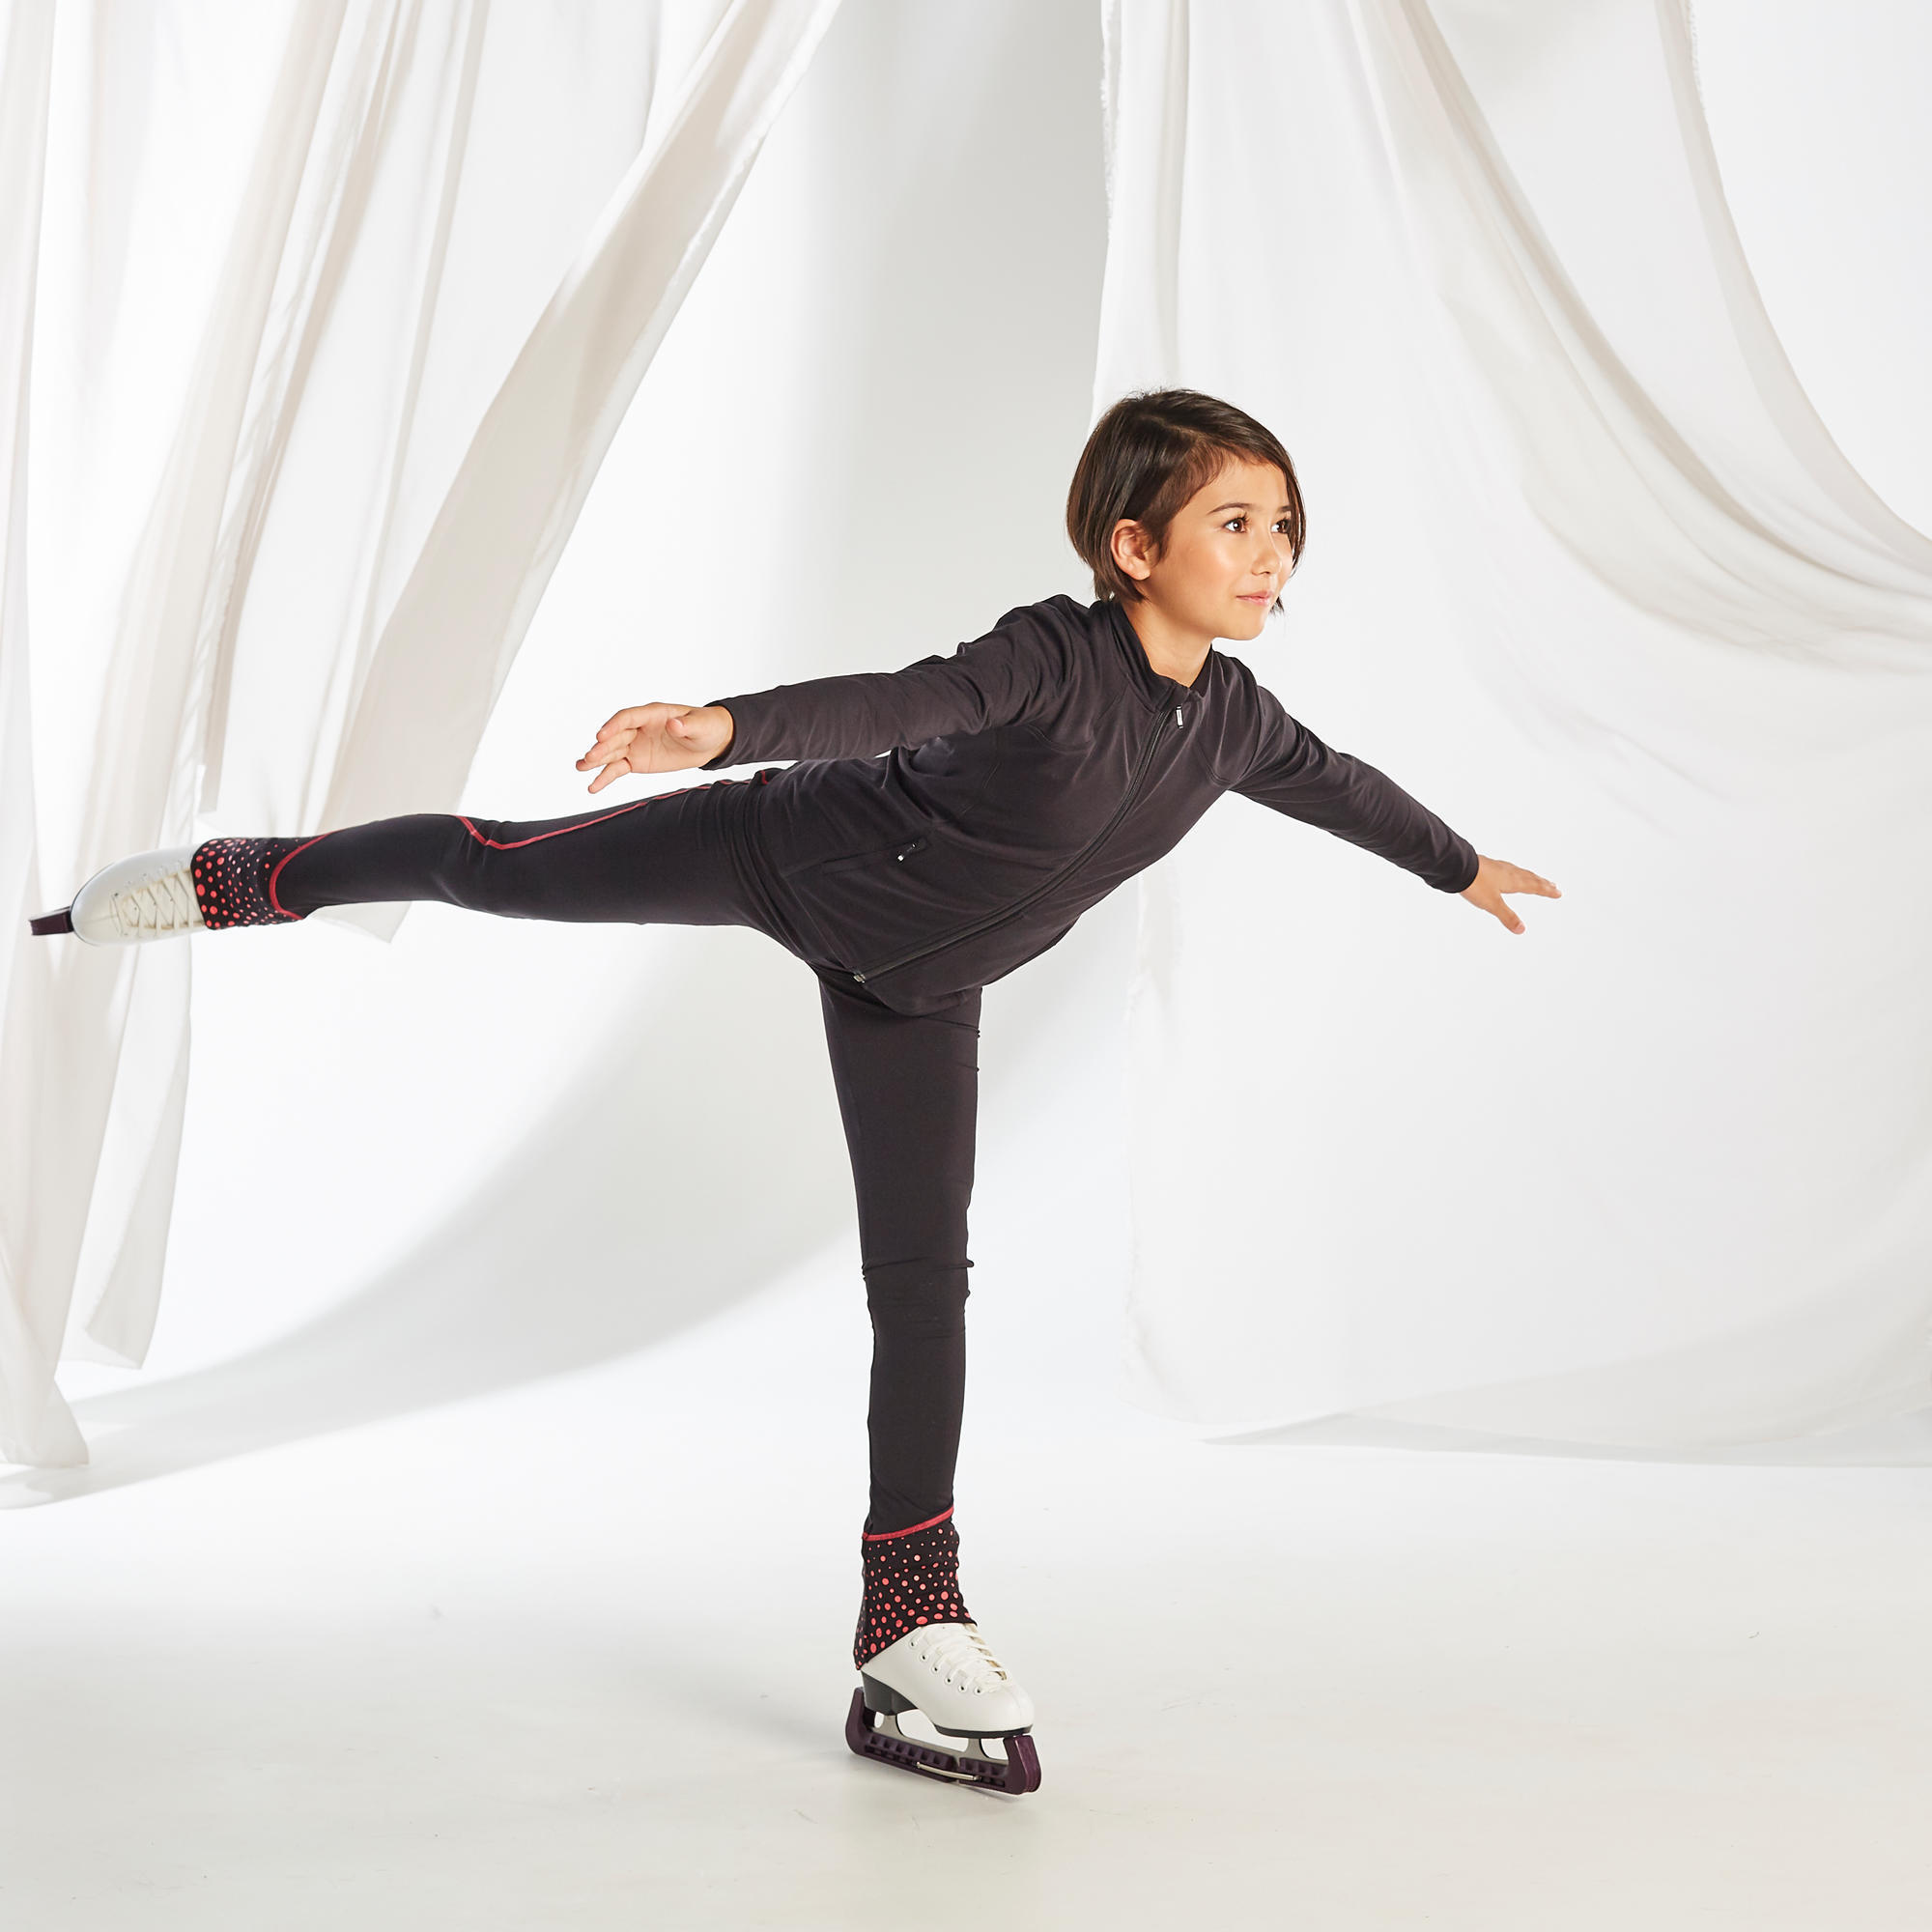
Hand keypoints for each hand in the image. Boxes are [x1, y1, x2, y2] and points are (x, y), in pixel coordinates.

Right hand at [575, 703, 734, 792]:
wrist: (709, 742)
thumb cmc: (706, 726)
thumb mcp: (700, 725)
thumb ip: (686, 725)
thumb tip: (675, 724)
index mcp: (652, 714)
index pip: (627, 718)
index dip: (613, 726)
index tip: (601, 736)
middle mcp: (639, 728)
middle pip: (615, 736)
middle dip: (602, 746)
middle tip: (589, 757)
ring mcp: (635, 744)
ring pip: (612, 752)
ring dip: (596, 760)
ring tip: (580, 767)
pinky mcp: (636, 761)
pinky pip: (618, 769)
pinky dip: (605, 777)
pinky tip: (593, 787)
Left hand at [1461, 855, 1560, 933]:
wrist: (1457, 866)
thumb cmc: (1475, 884)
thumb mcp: (1492, 904)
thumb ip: (1507, 916)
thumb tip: (1522, 929)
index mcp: (1513, 881)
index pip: (1534, 887)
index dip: (1546, 891)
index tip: (1558, 892)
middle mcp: (1508, 872)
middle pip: (1530, 878)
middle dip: (1542, 883)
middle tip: (1553, 885)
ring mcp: (1498, 867)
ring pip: (1519, 872)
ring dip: (1530, 876)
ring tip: (1535, 878)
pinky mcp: (1488, 865)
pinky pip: (1508, 869)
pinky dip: (1515, 872)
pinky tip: (1508, 872)